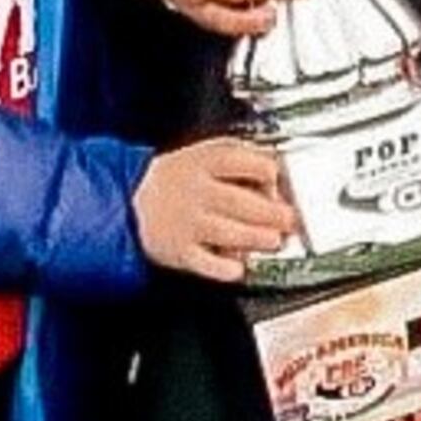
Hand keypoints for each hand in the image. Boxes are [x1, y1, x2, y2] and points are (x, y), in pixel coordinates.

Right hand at [132, 138, 296, 280]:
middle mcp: (195, 192)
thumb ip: (242, 156)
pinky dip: (226, 268)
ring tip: (273, 240)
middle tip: (289, 220)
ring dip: (257, 238)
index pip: (244, 162)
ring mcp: (187, 223)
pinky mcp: (180, 252)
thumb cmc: (178, 179)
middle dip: (272, 213)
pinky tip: (240, 266)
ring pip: (228, 233)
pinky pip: (207, 263)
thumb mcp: (206, 152)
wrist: (132, 203)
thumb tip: (277, 171)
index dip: (268, 172)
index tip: (278, 182)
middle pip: (240, 202)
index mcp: (204, 162)